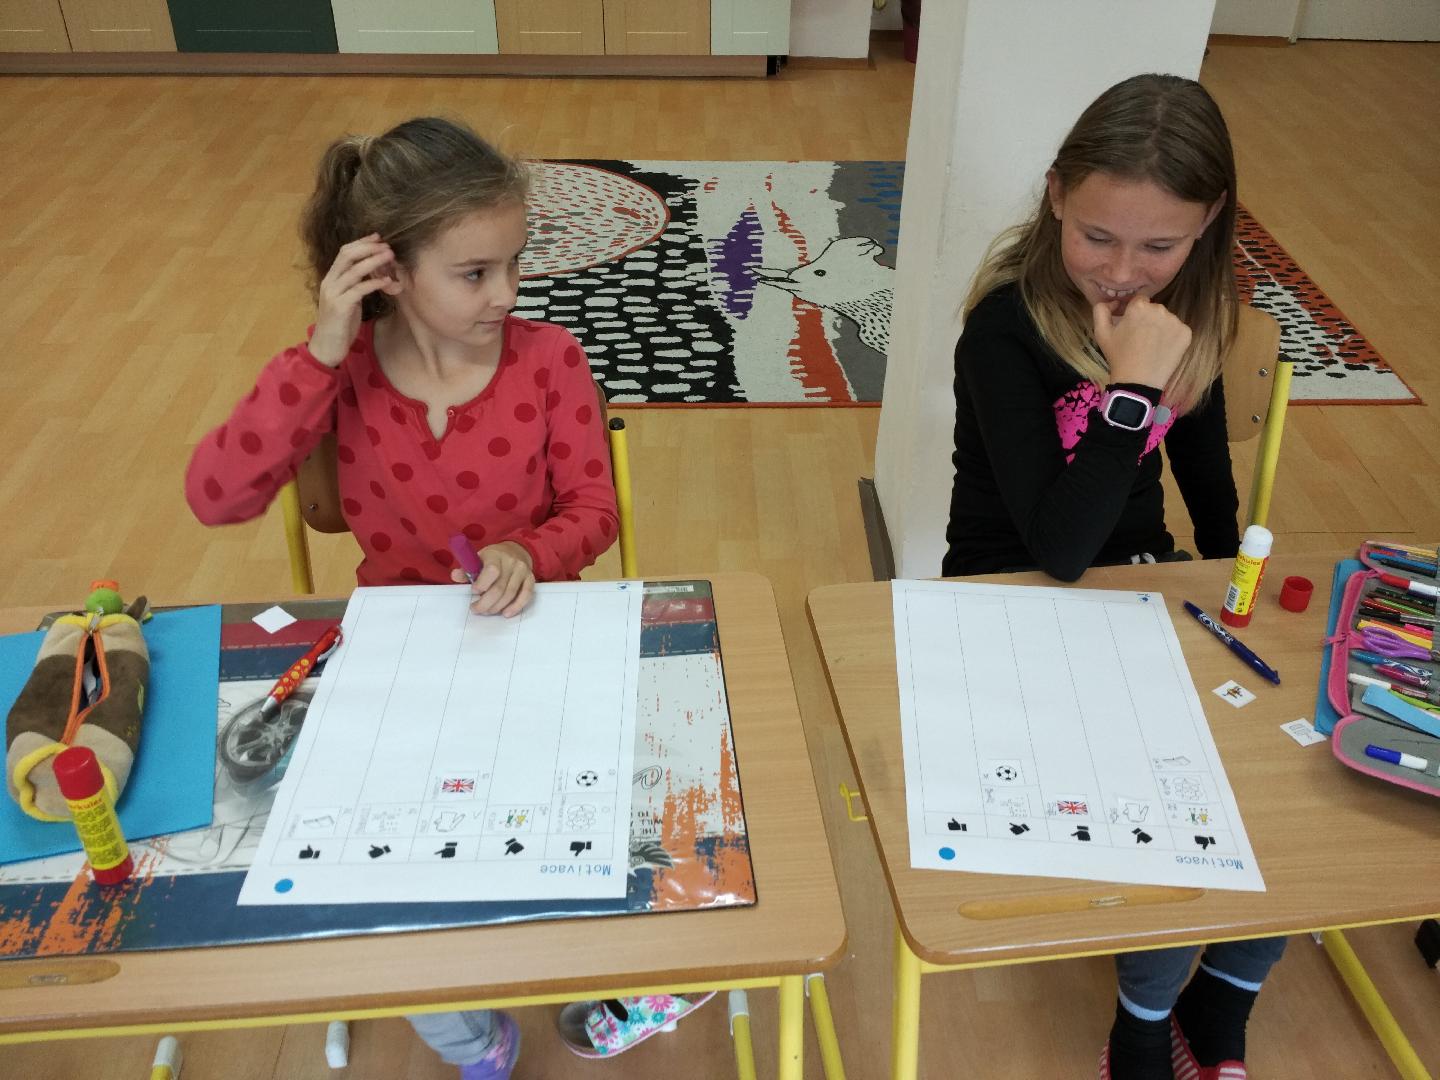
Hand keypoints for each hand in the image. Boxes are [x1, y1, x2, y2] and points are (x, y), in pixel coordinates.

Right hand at [308, 235, 399, 366]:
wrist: (326, 347)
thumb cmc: (340, 326)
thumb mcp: (348, 301)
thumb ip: (356, 287)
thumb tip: (374, 275)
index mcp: (331, 279)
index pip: (344, 252)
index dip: (362, 243)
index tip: (378, 237)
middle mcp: (329, 282)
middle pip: (347, 255)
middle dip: (368, 247)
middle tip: (387, 246)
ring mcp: (333, 294)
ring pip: (354, 270)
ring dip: (374, 261)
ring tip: (390, 256)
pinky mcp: (340, 307)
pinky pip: (358, 290)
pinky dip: (373, 283)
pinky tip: (386, 280)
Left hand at [449, 541, 534, 617]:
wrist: (516, 550)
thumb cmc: (492, 558)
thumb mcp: (478, 559)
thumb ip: (466, 569)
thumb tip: (455, 576)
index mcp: (495, 555)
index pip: (491, 571)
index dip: (482, 584)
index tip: (473, 591)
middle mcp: (511, 562)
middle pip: (500, 588)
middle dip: (486, 603)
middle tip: (476, 609)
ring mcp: (522, 571)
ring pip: (510, 594)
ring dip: (497, 607)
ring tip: (487, 611)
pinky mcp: (531, 579)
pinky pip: (526, 595)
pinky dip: (516, 606)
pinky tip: (506, 613)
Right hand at [1091, 295, 1191, 390]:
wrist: (1138, 381)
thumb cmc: (1118, 356)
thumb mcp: (1101, 333)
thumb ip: (1101, 310)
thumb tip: (1113, 302)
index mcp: (1139, 306)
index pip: (1139, 301)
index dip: (1134, 313)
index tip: (1131, 327)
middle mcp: (1159, 309)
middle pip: (1154, 309)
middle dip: (1148, 319)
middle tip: (1140, 338)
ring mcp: (1175, 321)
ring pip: (1166, 319)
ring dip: (1160, 327)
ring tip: (1152, 345)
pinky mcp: (1186, 333)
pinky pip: (1178, 330)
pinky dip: (1172, 337)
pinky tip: (1163, 349)